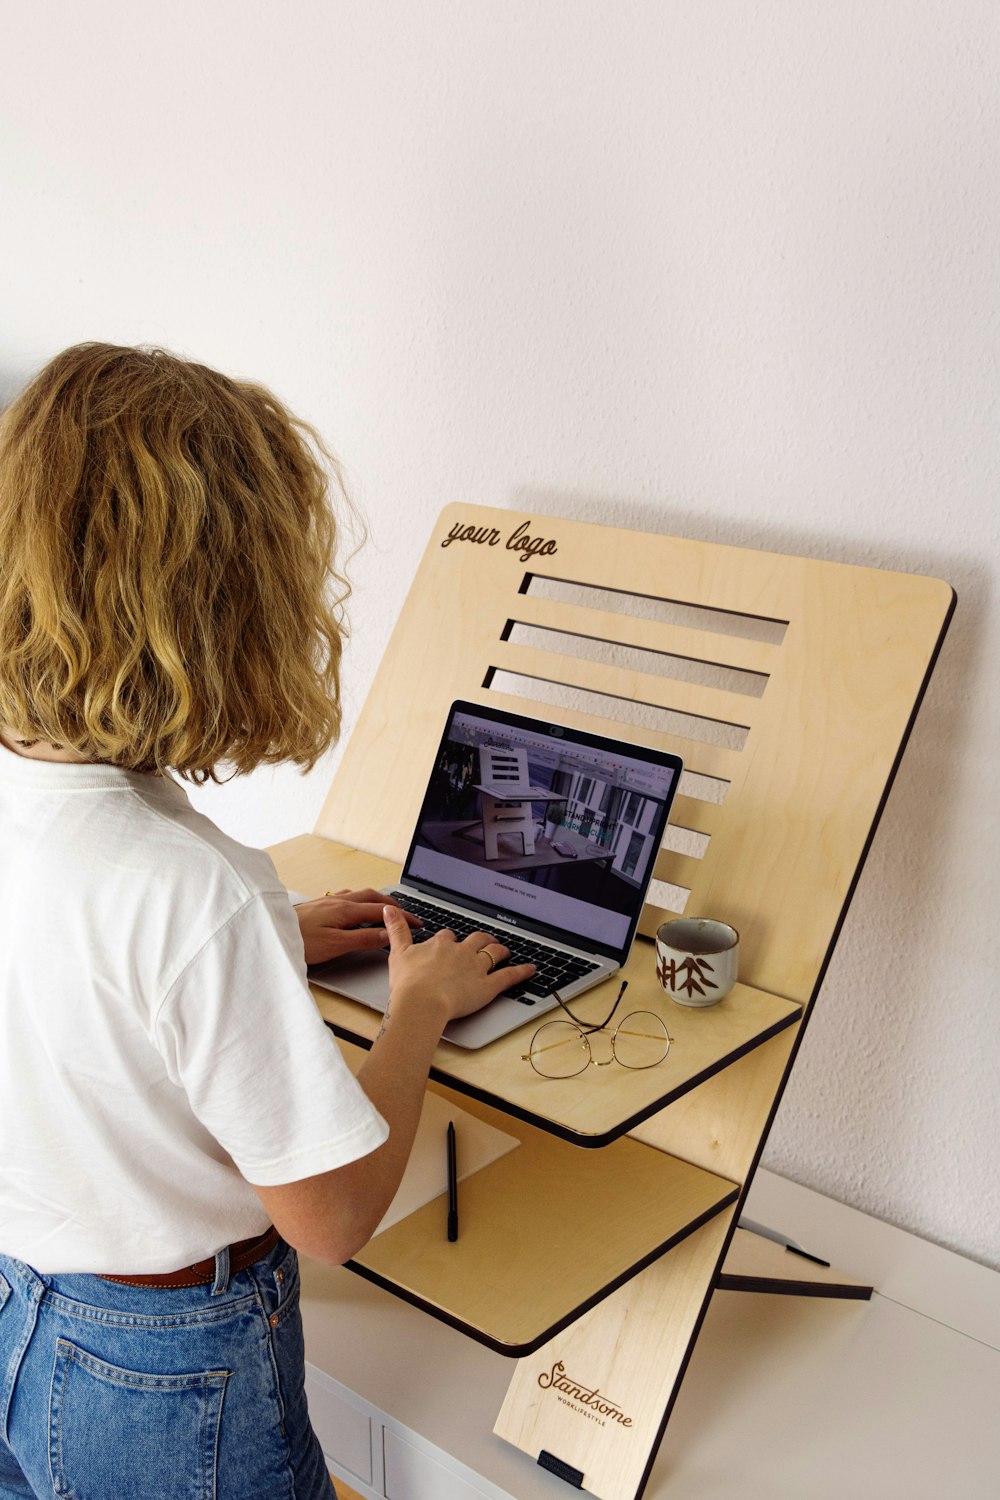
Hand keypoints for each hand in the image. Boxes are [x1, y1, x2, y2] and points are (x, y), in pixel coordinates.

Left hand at [295, 889, 419, 965]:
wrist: (270, 934)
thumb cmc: (299, 941)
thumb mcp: (336, 945)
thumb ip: (363, 939)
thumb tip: (388, 935)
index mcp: (346, 910)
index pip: (381, 911)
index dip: (401, 917)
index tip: (416, 923)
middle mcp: (338, 901)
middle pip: (372, 897)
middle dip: (392, 904)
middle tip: (405, 914)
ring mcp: (327, 901)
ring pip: (359, 895)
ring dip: (376, 900)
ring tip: (384, 909)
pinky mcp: (318, 905)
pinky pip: (347, 897)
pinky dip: (360, 901)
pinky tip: (354, 908)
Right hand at [382, 904, 535, 1025]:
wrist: (421, 1002)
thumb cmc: (408, 983)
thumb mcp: (397, 952)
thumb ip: (396, 929)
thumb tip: (388, 908)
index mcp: (440, 945)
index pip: (448, 937)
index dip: (451, 940)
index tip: (451, 943)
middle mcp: (461, 952)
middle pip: (476, 940)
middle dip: (482, 940)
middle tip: (485, 942)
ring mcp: (476, 968)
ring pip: (493, 953)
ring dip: (501, 950)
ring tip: (505, 950)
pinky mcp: (488, 986)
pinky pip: (509, 976)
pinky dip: (521, 972)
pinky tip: (530, 969)